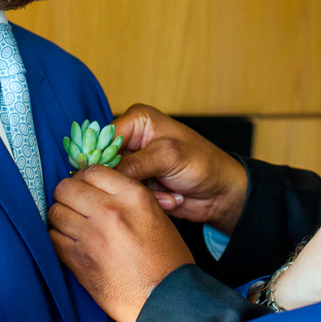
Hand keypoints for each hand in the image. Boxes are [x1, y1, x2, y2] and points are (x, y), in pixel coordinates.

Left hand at [48, 165, 194, 321]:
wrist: (166, 299)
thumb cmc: (167, 259)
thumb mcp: (157, 216)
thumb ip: (127, 199)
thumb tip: (100, 190)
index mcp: (132, 196)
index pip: (92, 170)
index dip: (85, 179)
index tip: (86, 189)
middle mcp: (109, 211)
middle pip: (66, 187)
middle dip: (68, 195)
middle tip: (75, 206)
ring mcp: (91, 235)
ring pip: (55, 212)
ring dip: (61, 217)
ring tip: (72, 226)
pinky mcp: (78, 260)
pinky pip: (52, 238)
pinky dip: (58, 239)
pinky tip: (70, 244)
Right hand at [112, 104, 248, 233]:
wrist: (220, 193)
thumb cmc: (203, 163)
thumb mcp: (168, 156)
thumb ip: (132, 163)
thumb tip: (100, 173)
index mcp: (137, 120)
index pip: (102, 138)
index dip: (102, 159)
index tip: (109, 178)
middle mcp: (132, 140)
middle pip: (106, 162)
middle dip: (128, 180)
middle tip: (150, 186)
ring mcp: (134, 164)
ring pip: (116, 183)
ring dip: (142, 193)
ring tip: (170, 192)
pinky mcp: (138, 184)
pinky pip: (127, 196)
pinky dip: (148, 201)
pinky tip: (171, 198)